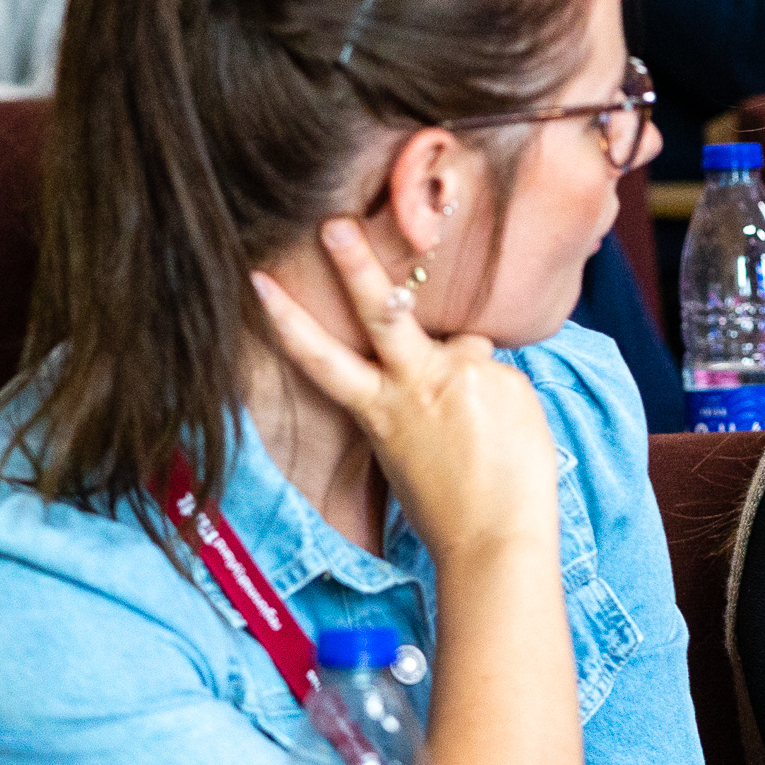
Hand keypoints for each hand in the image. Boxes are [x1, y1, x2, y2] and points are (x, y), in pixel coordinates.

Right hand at [252, 217, 560, 567]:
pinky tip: (508, 439)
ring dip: (470, 371)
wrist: (496, 541)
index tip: (256, 280)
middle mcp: (415, 384)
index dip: (285, 319)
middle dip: (355, 266)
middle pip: (382, 312)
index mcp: (379, 410)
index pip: (321, 358)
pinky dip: (504, 396)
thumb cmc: (449, 507)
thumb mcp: (409, 450)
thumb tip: (448, 357)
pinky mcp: (503, 377)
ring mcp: (461, 375)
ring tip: (483, 434)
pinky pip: (501, 370)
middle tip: (335, 223)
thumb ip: (417, 393)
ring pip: (463, 342)